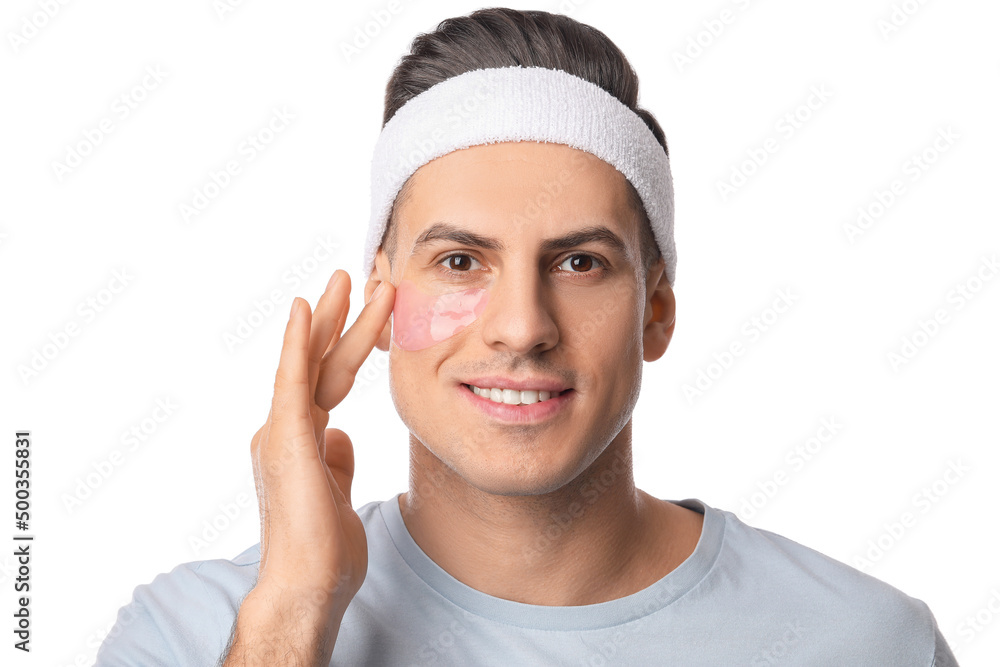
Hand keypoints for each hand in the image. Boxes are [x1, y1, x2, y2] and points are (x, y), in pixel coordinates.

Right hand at [247, 269, 394, 627]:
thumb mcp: (338, 491)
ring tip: (347, 278)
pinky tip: (304, 307)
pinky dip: (296, 342)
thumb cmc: (325, 549)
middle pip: (317, 361)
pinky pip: (292, 380)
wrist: (310, 583)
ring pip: (310, 361)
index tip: (366, 313)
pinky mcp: (284, 438)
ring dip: (331, 317)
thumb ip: (336, 457)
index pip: (327, 379)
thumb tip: (340, 433)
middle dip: (338, 317)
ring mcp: (281, 431)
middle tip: (355, 276)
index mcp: (299, 439)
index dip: (346, 345)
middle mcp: (285, 428)